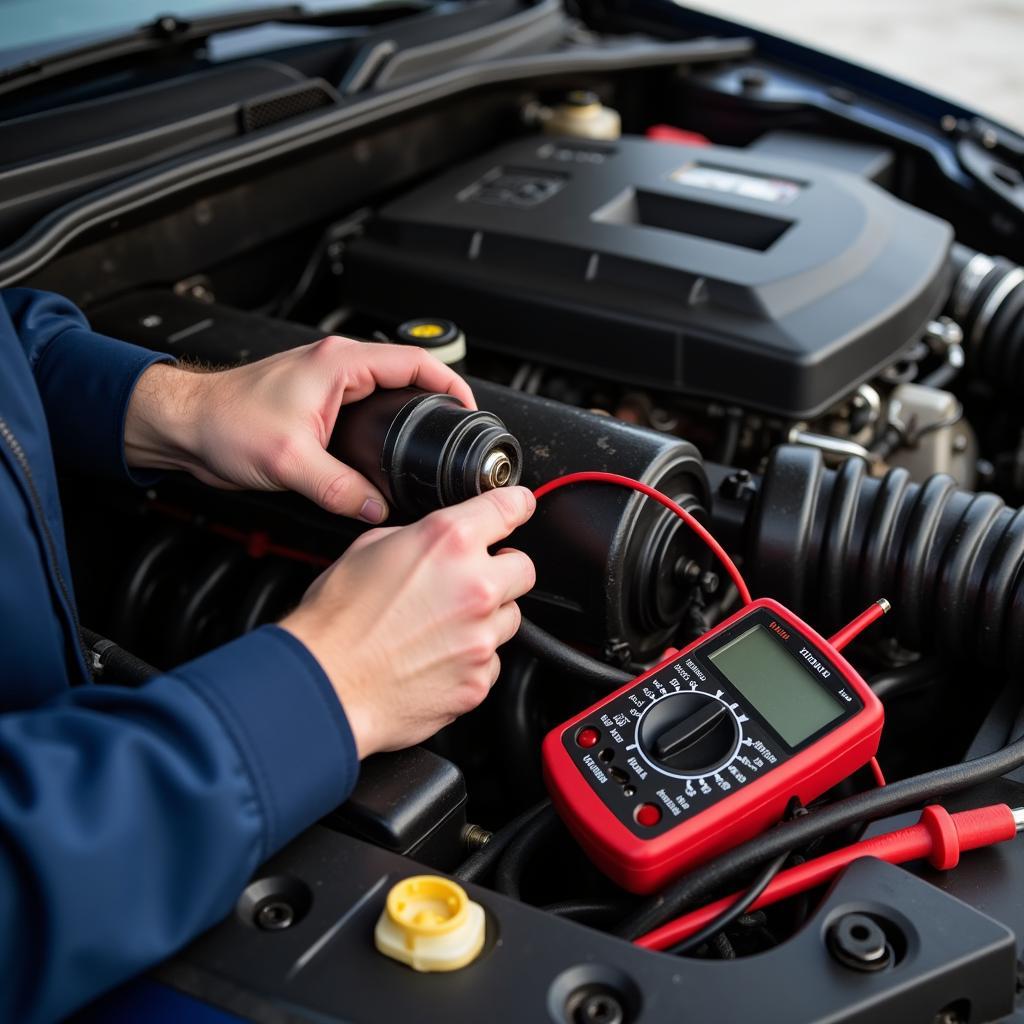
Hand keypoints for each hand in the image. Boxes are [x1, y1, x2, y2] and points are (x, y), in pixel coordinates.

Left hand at [124, 337, 474, 522]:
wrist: (184, 425)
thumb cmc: (223, 423)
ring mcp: (327, 384)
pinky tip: (386, 454)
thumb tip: (376, 508)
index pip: (415, 363)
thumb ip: (340, 489)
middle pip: (407, 376)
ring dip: (409, 415)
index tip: (468, 411)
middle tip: (454, 434)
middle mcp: (336, 367)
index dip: (450, 384)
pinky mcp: (317, 405)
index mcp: (339, 364)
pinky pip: (366, 410)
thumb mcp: (290, 462)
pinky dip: (383, 428)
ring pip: (387, 394)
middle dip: (436, 403)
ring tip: (429, 444)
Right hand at [280, 487, 535, 757]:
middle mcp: (475, 586)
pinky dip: (470, 660)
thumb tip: (436, 541)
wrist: (325, 684)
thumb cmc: (337, 621)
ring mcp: (481, 636)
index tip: (520, 507)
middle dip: (500, 572)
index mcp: (449, 542)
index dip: (515, 505)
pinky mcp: (478, 680)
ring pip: (509, 619)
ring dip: (485, 619)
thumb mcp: (370, 548)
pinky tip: (434, 657)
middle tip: (466, 583)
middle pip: (523, 569)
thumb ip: (419, 537)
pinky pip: (490, 663)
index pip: (509, 506)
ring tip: (438, 627)